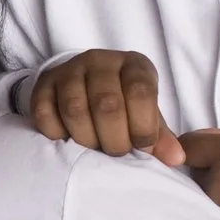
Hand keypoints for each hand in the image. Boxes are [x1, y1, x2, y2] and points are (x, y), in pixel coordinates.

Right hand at [30, 49, 182, 163]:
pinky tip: (69, 140)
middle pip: (106, 104)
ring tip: (94, 149)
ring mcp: (69, 70)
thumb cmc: (124, 104)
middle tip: (117, 153)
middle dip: (114, 140)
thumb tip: (175, 158)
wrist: (85, 84)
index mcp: (134, 65)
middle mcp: (100, 60)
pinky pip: (45, 114)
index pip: (140, 91)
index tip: (142, 147)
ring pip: (74, 109)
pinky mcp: (43, 84)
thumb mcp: (145, 114)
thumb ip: (159, 136)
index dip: (143, 126)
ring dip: (86, 139)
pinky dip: (57, 135)